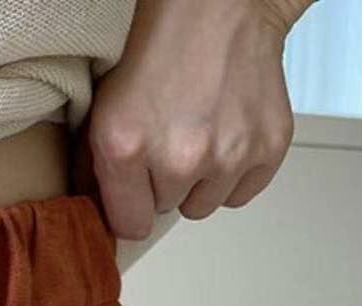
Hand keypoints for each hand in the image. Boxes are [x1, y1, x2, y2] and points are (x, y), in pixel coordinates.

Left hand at [80, 0, 299, 240]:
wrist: (221, 0)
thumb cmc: (159, 40)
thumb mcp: (103, 101)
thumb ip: (94, 162)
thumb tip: (95, 206)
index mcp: (126, 148)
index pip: (130, 226)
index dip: (129, 208)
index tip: (133, 193)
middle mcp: (179, 158)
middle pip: (166, 209)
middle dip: (162, 182)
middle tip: (168, 136)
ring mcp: (228, 156)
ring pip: (204, 204)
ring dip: (199, 181)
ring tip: (197, 133)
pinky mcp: (267, 149)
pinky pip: (241, 193)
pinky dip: (233, 173)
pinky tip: (224, 133)